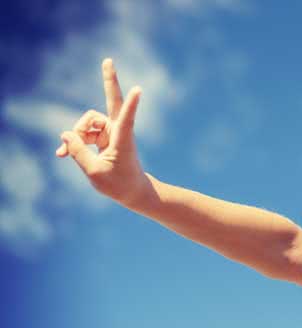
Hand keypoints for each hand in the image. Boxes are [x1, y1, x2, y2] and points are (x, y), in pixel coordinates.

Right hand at [56, 59, 148, 205]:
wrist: (132, 191)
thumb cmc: (119, 184)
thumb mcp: (94, 172)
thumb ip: (78, 152)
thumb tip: (66, 134)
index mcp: (123, 138)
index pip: (126, 118)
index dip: (131, 104)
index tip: (139, 89)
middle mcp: (118, 130)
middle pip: (112, 101)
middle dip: (109, 81)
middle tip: (108, 60)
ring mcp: (111, 132)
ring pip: (87, 123)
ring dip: (76, 135)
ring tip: (67, 154)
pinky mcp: (104, 137)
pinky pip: (83, 133)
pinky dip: (73, 142)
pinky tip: (61, 154)